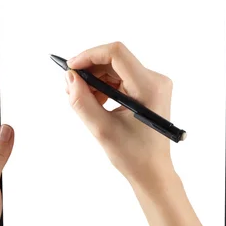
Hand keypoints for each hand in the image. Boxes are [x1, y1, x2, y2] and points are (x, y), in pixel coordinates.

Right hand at [65, 41, 174, 190]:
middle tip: (71, 88)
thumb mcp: (102, 129)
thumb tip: (70, 77)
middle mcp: (156, 80)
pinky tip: (96, 102)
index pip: (116, 54)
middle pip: (115, 60)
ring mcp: (154, 84)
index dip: (90, 55)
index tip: (71, 68)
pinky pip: (121, 78)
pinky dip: (105, 87)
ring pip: (116, 68)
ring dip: (96, 80)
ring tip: (83, 100)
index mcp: (149, 87)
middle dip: (90, 71)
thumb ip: (82, 101)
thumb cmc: (134, 156)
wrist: (153, 172)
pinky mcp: (149, 90)